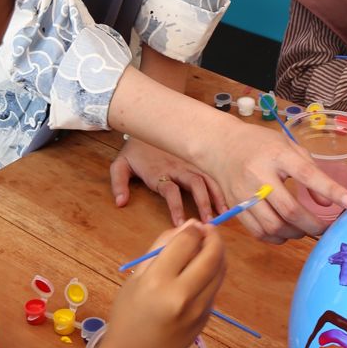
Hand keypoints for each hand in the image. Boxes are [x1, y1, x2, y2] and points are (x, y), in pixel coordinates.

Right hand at [104, 221, 225, 347]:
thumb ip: (161, 248)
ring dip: (217, 253)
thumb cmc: (128, 315)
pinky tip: (199, 273)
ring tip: (205, 247)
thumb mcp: (136, 277)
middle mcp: (183, 295)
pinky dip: (212, 273)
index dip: (193, 229)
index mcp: (158, 282)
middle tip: (207, 230)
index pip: (186, 242)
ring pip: (220, 270)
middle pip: (211, 255)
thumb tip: (190, 226)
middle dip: (213, 237)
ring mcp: (199, 310)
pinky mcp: (206, 319)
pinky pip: (214, 287)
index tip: (193, 225)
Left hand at [110, 137, 225, 225]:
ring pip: (206, 178)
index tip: (180, 223)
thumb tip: (121, 203)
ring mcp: (188, 162)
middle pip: (194, 183)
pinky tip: (227, 198)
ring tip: (224, 212)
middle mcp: (176, 167)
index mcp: (158, 171)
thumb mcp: (120, 165)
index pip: (170, 190)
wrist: (146, 124)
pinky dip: (220, 185)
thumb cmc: (135, 150)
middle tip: (208, 221)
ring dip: (216, 195)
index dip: (176, 207)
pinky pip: (211, 172)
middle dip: (204, 202)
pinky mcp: (195, 160)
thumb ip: (119, 184)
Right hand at [197, 120, 346, 242]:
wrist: (219, 146)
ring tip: (304, 230)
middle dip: (312, 224)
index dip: (331, 190)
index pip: (307, 174)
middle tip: (324, 229)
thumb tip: (327, 203)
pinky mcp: (235, 207)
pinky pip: (258, 232)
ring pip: (273, 226)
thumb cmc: (260, 144)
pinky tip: (285, 232)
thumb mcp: (288, 146)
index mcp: (277, 154)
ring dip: (294, 234)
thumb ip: (310, 170)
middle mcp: (259, 175)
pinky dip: (275, 237)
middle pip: (289, 210)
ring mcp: (244, 193)